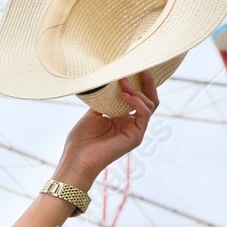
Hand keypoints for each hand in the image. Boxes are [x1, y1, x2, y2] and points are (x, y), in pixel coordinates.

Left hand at [57, 69, 159, 186]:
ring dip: (137, 90)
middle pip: (150, 99)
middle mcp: (133, 124)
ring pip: (149, 104)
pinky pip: (144, 113)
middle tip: (140, 67)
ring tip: (123, 81)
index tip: (133, 68)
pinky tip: (124, 94)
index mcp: (124, 119)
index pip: (139, 98)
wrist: (76, 158)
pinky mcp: (136, 136)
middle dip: (147, 83)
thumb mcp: (93, 113)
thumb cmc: (81, 140)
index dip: (139, 83)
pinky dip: (136, 101)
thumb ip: (104, 100)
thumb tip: (107, 81)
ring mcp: (136, 130)